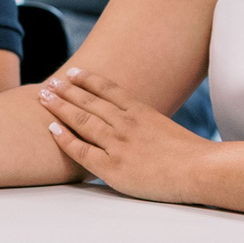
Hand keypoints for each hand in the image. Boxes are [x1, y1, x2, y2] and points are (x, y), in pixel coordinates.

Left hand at [37, 65, 209, 201]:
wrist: (199, 170)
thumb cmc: (191, 155)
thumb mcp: (167, 129)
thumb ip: (147, 125)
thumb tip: (138, 125)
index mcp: (141, 111)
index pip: (108, 89)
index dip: (87, 79)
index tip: (72, 72)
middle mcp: (125, 123)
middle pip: (88, 101)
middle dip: (65, 90)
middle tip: (49, 83)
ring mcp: (117, 143)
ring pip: (81, 119)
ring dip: (60, 106)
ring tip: (44, 97)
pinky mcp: (112, 166)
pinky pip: (81, 150)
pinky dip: (64, 137)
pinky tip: (52, 127)